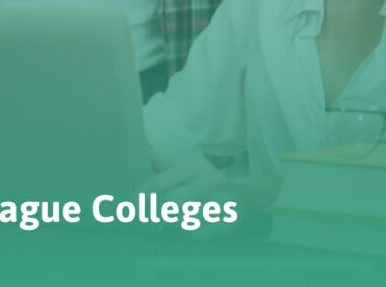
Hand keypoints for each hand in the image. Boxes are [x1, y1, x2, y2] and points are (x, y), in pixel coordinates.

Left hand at [145, 153, 280, 234]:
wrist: (250, 200)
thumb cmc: (212, 186)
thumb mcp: (191, 172)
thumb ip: (167, 166)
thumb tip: (147, 152)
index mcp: (195, 167)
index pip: (158, 183)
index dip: (142, 197)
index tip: (135, 207)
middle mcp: (207, 180)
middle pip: (168, 202)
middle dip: (159, 213)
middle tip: (154, 218)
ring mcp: (219, 201)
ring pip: (181, 219)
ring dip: (174, 223)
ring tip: (177, 221)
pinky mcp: (226, 221)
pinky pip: (195, 232)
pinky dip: (189, 232)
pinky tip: (191, 228)